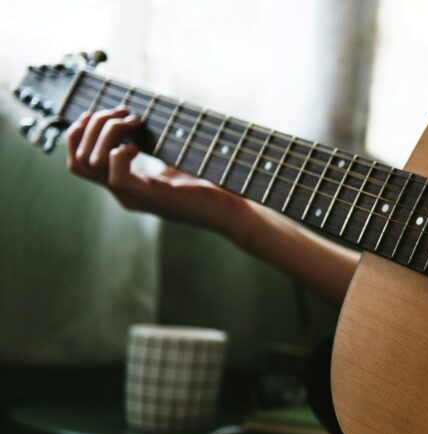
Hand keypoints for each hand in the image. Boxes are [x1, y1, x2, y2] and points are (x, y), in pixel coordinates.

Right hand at [66, 108, 251, 243]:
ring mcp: (135, 198)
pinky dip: (121, 153)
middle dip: (94, 126)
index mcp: (124, 185)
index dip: (79, 132)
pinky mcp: (152, 199)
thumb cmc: (208, 185)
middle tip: (125, 112)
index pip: (77, 161)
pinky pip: (117, 177)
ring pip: (91, 164)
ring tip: (134, 122)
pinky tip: (140, 144)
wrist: (233, 211)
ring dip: (107, 133)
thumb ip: (153, 146)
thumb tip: (138, 115)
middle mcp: (123, 194)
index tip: (101, 112)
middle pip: (79, 159)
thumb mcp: (173, 161)